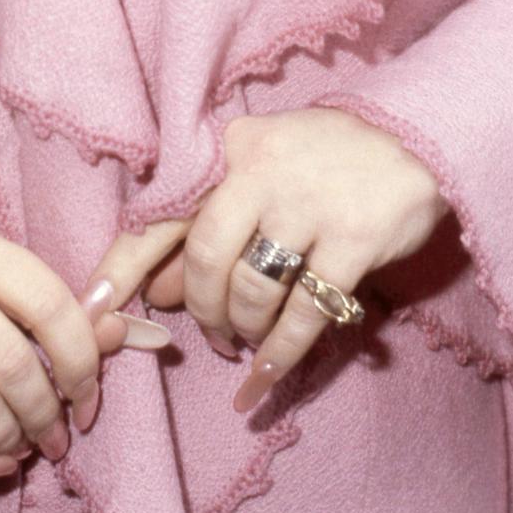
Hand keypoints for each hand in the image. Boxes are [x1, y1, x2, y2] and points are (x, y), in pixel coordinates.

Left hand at [94, 109, 443, 414]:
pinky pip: (303, 314)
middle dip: (202, 311)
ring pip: (250, 290)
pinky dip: (281, 353)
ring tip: (249, 341)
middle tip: (213, 336)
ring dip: (243, 330)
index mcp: (233, 149)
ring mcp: (310, 203)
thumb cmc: (330, 158)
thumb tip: (163, 288)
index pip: (162, 210)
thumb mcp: (266, 173)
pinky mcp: (354, 239)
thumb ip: (216, 223)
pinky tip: (269, 376)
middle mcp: (263, 171)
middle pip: (205, 259)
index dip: (121, 265)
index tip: (91, 310)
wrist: (420, 135)